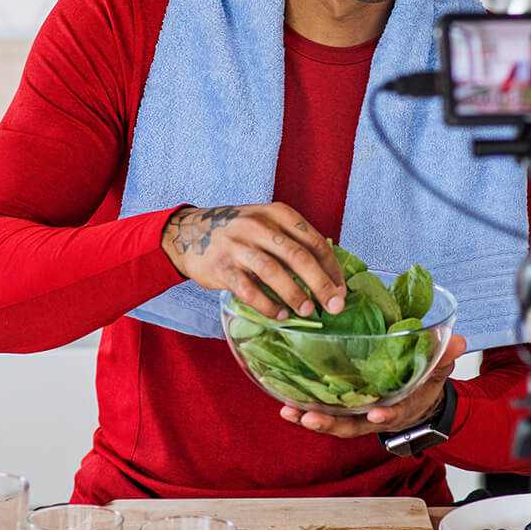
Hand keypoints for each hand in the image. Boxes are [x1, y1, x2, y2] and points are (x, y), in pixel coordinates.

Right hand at [162, 202, 345, 318]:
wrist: (189, 233)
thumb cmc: (239, 233)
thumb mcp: (267, 224)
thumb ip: (293, 241)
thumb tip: (329, 273)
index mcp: (277, 214)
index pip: (314, 241)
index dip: (331, 268)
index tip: (341, 290)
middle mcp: (259, 225)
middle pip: (298, 256)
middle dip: (321, 284)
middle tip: (335, 306)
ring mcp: (238, 245)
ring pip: (274, 272)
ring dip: (295, 295)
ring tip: (308, 311)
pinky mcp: (221, 267)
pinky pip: (248, 290)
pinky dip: (267, 305)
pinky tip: (279, 315)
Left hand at [278, 333, 465, 438]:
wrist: (415, 401)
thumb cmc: (423, 384)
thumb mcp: (437, 371)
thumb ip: (444, 357)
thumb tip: (456, 339)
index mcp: (401, 408)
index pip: (394, 414)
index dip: (386, 415)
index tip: (377, 414)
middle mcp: (374, 417)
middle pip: (352, 425)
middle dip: (330, 424)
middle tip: (309, 418)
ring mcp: (356, 415)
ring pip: (332, 422)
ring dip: (309, 418)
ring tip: (287, 411)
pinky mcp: (342, 408)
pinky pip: (322, 412)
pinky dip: (303, 410)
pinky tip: (284, 403)